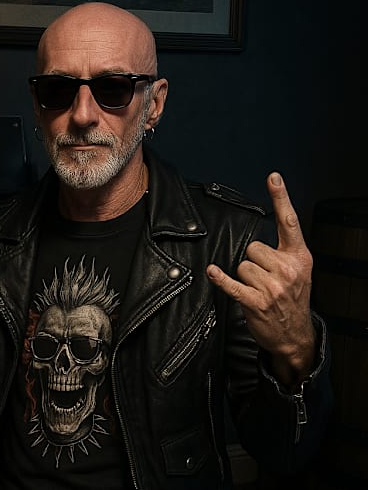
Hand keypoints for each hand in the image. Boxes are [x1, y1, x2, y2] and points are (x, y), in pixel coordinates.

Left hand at [206, 173, 314, 386]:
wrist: (295, 334)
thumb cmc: (292, 299)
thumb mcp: (299, 272)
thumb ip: (283, 252)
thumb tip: (257, 239)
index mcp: (299, 257)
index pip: (289, 222)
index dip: (281, 198)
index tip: (273, 178)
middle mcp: (288, 269)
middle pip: (252, 247)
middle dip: (253, 260)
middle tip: (264, 277)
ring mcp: (272, 287)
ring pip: (241, 264)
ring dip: (244, 276)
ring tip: (257, 289)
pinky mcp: (256, 302)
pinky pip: (232, 283)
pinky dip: (220, 278)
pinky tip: (213, 272)